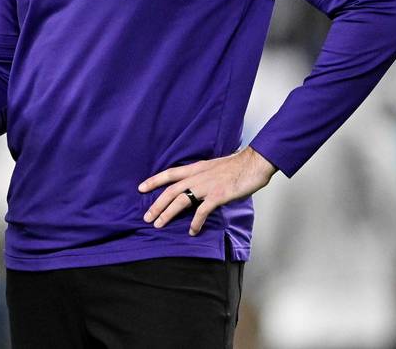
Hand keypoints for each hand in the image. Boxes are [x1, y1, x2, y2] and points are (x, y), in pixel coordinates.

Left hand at [138, 146, 277, 234]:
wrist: (255, 162)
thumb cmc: (237, 166)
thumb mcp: (213, 167)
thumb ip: (202, 176)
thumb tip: (195, 186)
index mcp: (196, 168)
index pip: (169, 174)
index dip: (154, 180)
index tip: (140, 188)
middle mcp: (197, 176)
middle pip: (170, 190)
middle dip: (156, 204)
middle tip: (146, 217)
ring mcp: (207, 186)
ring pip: (181, 200)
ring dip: (168, 213)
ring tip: (158, 224)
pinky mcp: (218, 195)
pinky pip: (202, 211)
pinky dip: (195, 222)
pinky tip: (192, 231)